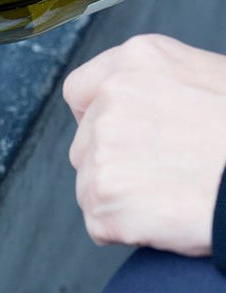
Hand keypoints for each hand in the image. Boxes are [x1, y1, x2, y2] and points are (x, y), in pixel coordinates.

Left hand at [62, 34, 225, 254]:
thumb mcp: (212, 77)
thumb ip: (159, 81)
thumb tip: (143, 102)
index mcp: (135, 62)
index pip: (79, 91)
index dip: (96, 117)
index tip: (120, 135)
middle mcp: (110, 101)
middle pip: (84, 143)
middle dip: (115, 163)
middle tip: (164, 173)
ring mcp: (103, 150)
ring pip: (89, 184)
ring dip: (121, 197)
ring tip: (172, 195)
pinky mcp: (104, 198)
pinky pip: (100, 223)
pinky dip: (127, 230)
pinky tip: (165, 218)